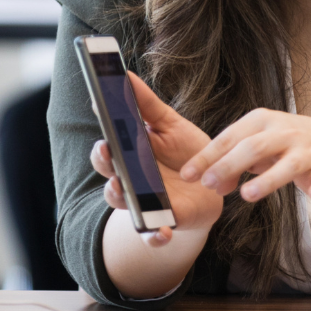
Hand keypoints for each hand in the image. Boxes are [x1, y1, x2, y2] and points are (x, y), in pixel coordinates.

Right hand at [91, 73, 220, 246]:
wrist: (212, 186)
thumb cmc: (186, 152)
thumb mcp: (169, 125)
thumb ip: (147, 104)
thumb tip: (125, 74)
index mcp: (128, 155)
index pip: (106, 147)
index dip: (101, 136)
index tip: (98, 119)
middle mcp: (129, 180)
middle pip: (107, 172)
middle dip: (104, 162)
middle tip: (108, 149)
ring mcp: (143, 202)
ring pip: (121, 202)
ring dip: (118, 195)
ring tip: (122, 186)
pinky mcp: (162, 223)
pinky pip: (152, 234)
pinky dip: (154, 236)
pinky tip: (162, 232)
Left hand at [178, 109, 310, 203]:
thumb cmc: (287, 145)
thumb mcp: (257, 150)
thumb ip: (232, 165)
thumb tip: (212, 185)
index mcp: (262, 121)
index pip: (229, 137)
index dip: (207, 156)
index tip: (186, 174)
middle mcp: (284, 131)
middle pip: (253, 147)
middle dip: (229, 165)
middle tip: (208, 185)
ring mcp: (307, 148)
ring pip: (288, 164)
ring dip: (268, 179)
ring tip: (248, 194)